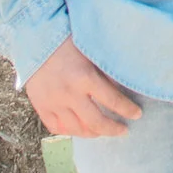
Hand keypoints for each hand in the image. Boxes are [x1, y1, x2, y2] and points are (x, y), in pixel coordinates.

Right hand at [23, 38, 142, 135]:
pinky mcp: (41, 106)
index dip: (128, 110)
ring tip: (102, 131)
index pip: (113, 101)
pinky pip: (56, 128)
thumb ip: (106, 71)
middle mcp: (69, 93)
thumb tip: (124, 88)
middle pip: (96, 122)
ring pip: (77, 129)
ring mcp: (54, 102)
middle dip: (113, 129)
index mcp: (85, 77)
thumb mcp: (92, 52)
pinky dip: (69, 131)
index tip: (137, 114)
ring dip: (93, 133)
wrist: (35, 39)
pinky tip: (79, 129)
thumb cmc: (67, 42)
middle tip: (123, 130)